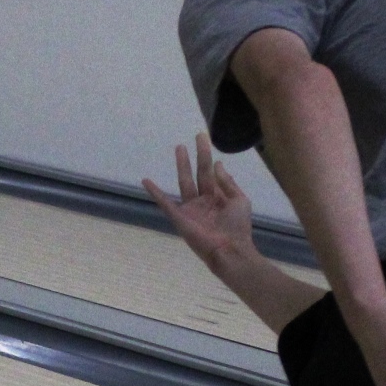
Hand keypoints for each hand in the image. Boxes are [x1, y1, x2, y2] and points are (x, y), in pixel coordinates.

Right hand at [142, 132, 256, 276]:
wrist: (230, 249)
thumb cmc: (237, 227)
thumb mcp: (239, 200)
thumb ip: (228, 183)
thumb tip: (219, 164)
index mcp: (218, 199)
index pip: (213, 177)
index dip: (211, 161)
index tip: (209, 146)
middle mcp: (203, 202)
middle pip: (200, 174)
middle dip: (199, 155)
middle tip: (199, 136)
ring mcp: (190, 209)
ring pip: (185, 182)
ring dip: (183, 165)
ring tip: (180, 147)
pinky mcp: (180, 217)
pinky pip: (165, 203)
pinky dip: (155, 192)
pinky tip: (145, 180)